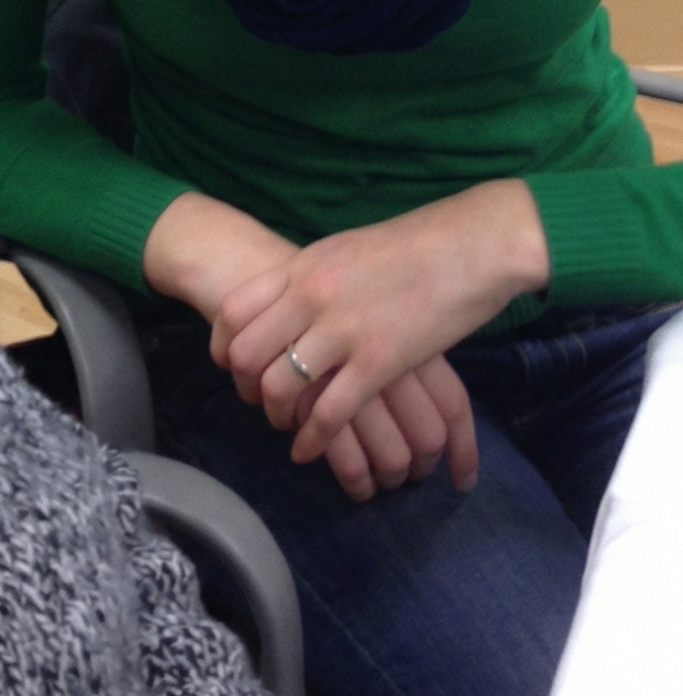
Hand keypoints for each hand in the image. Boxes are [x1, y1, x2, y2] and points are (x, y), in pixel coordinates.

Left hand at [210, 180, 549, 473]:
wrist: (471, 244)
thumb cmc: (416, 244)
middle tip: (258, 401)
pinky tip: (309, 451)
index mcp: (303, 266)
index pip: (234, 310)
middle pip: (247, 353)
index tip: (230, 364)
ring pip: (279, 386)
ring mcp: (343, 330)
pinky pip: (329, 413)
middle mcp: (311, 297)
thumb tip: (291, 301)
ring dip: (277, 415)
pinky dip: (312, 439)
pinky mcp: (379, 362)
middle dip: (245, 387)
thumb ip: (314, 276)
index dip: (224, 345)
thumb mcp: (346, 250)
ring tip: (287, 426)